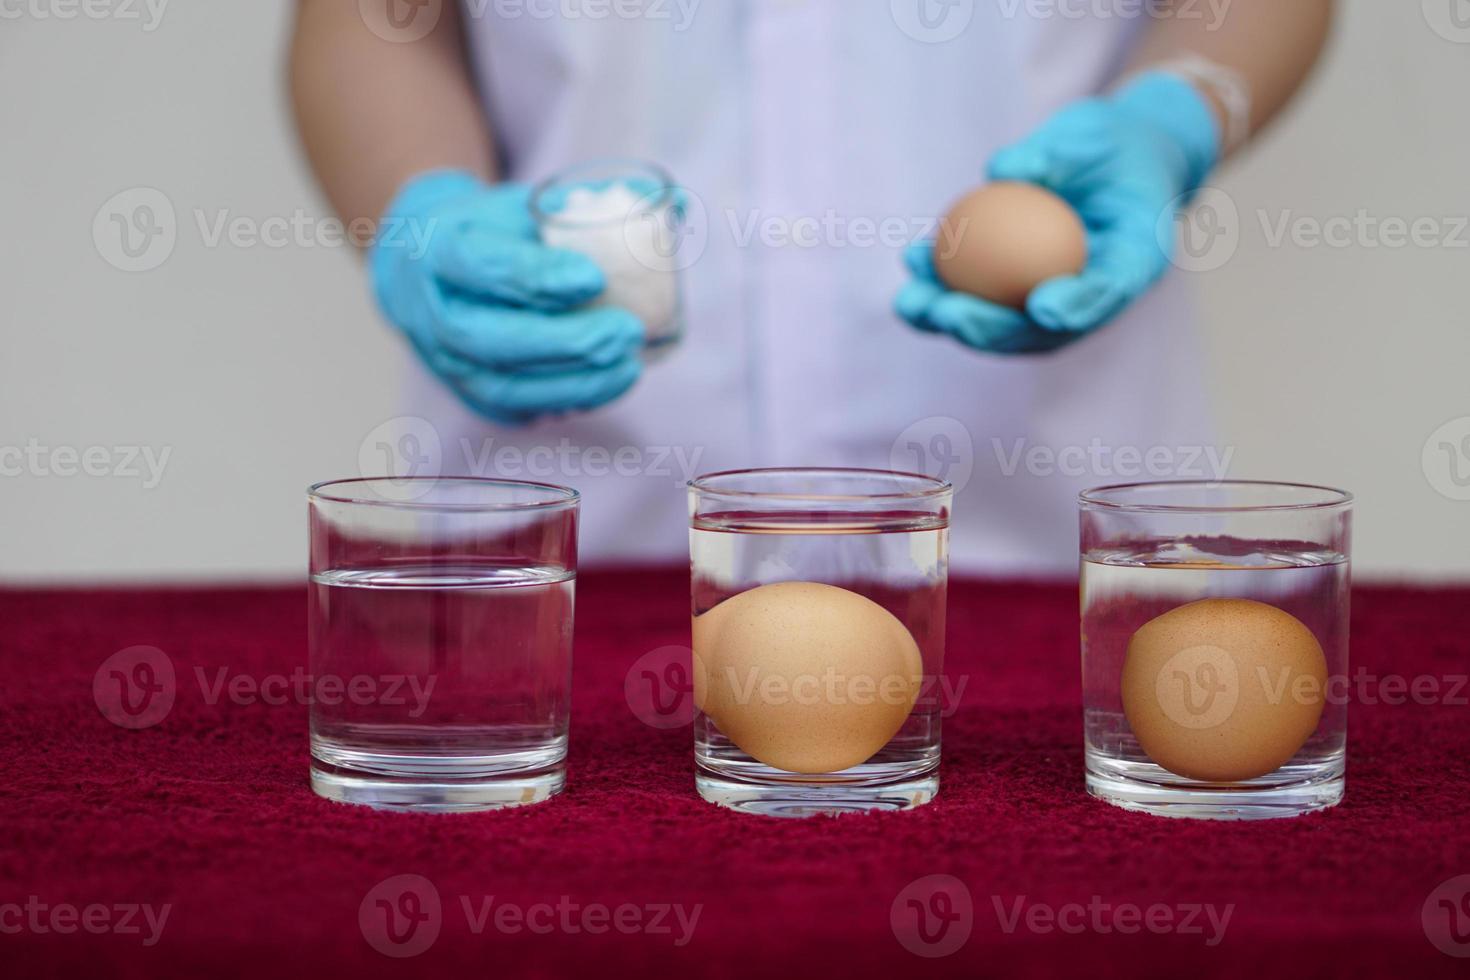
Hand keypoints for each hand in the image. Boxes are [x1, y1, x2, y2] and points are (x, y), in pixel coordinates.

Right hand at [370, 170, 644, 425]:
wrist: (424, 268)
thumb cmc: (490, 231)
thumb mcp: (520, 203)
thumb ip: (587, 205)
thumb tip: (676, 206)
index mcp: (440, 250)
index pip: (483, 267)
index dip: (537, 277)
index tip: (594, 278)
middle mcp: (433, 313)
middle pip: (491, 338)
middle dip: (565, 341)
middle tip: (626, 332)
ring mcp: (447, 362)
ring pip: (505, 385)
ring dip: (573, 382)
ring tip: (629, 365)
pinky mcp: (470, 394)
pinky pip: (518, 408)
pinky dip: (565, 400)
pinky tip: (607, 384)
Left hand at [897, 71, 1220, 352]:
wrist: (1115, 159)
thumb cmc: (1109, 142)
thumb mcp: (1092, 134)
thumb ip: (1052, 154)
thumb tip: (1000, 171)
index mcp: (1134, 261)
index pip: (1108, 293)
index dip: (1076, 306)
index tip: (1042, 306)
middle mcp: (1093, 293)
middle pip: (1042, 331)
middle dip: (991, 330)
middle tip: (951, 315)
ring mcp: (1054, 297)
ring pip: (1003, 325)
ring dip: (951, 319)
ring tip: (910, 302)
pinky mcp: (1020, 289)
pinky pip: (982, 296)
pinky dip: (944, 286)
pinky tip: (912, 262)